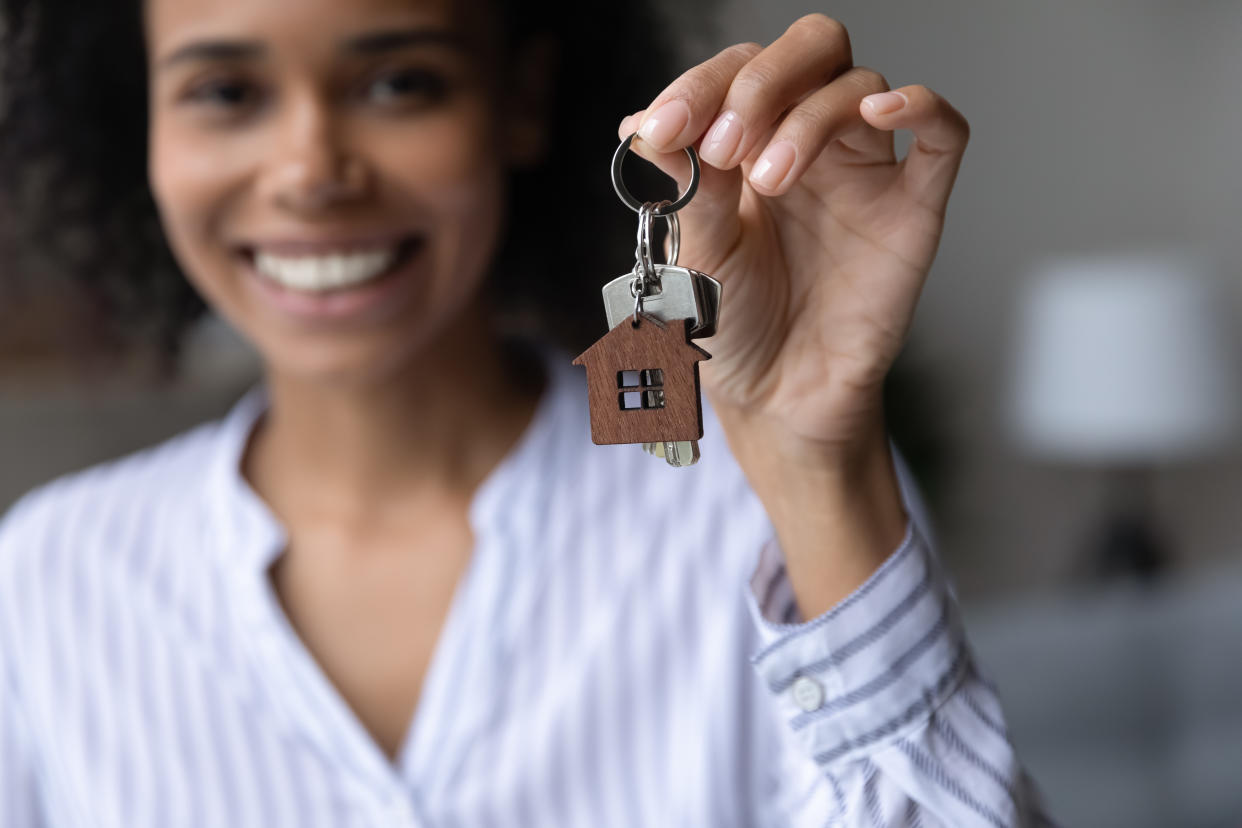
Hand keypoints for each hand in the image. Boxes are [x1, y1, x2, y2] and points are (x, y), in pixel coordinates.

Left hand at [618, 14, 969, 467]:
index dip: (699, 86)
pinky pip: (944, 134)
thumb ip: (682, 185)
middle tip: (724, 142)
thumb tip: (644, 123)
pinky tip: (884, 111)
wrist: (777, 396)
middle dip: (761, 81)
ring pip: (860, 87)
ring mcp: (864, 171)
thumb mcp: (691, 251)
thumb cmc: (732, 323)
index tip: (662, 128)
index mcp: (749, 142)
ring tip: (767, 180)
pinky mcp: (913, 207)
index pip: (737, 70)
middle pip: (811, 50)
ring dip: (808, 117)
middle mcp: (809, 143)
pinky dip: (923, 105)